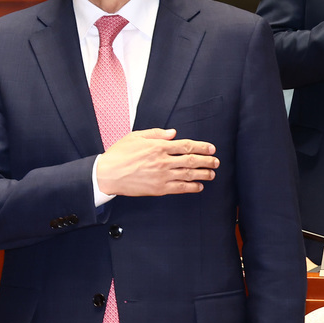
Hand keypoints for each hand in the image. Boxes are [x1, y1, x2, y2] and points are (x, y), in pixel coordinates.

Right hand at [96, 128, 217, 196]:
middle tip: (216, 162)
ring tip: (212, 174)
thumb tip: (173, 133)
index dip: (202, 147)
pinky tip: (199, 186)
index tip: (211, 149)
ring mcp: (162, 175)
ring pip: (189, 174)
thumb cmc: (119, 154)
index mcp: (158, 146)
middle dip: (207, 161)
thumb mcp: (135, 136)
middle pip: (192, 160)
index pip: (186, 145)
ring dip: (203, 174)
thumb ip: (156, 133)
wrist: (107, 174)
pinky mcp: (159, 188)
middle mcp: (163, 160)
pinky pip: (180, 188)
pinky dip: (192, 187)